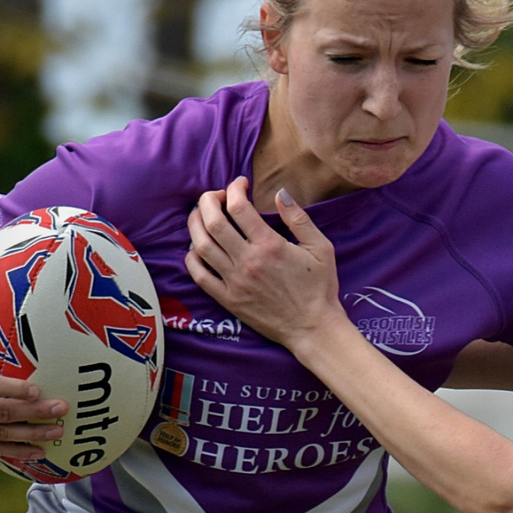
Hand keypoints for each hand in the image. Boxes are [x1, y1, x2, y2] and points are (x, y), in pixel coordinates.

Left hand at [184, 176, 341, 346]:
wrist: (313, 328)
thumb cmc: (320, 287)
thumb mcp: (321, 248)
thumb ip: (299, 218)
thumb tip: (280, 193)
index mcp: (270, 245)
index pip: (239, 207)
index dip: (234, 188)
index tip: (240, 184)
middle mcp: (248, 261)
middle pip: (212, 222)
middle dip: (208, 200)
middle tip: (215, 196)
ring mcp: (234, 282)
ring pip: (201, 245)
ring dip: (195, 224)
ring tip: (201, 215)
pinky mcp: (228, 299)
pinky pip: (199, 275)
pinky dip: (192, 257)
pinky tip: (197, 247)